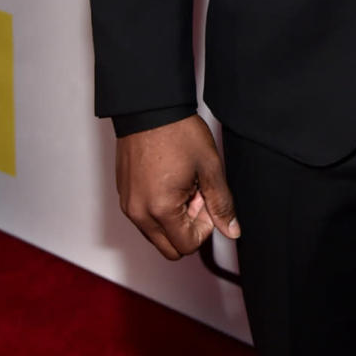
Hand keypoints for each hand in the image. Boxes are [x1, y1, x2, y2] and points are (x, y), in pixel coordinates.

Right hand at [116, 114, 239, 259]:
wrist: (149, 107)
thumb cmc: (177, 132)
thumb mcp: (209, 166)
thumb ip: (221, 203)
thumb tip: (232, 230)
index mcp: (160, 209)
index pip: (187, 246)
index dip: (204, 227)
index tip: (207, 200)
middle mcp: (139, 213)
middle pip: (169, 248)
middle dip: (188, 228)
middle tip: (197, 195)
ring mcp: (128, 204)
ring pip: (156, 234)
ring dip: (174, 218)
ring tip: (184, 184)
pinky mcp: (124, 194)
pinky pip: (143, 217)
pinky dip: (159, 208)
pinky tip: (169, 180)